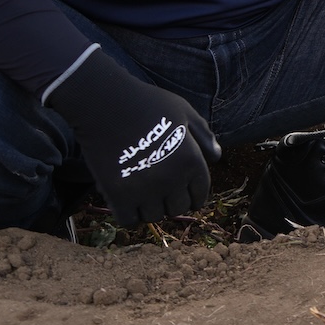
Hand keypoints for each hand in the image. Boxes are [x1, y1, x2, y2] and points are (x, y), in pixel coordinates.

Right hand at [44, 48, 219, 227]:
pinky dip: (130, 215)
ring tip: (145, 196)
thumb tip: (217, 156)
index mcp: (191, 161)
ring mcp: (144, 189)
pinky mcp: (117, 194)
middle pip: (178, 209)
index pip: (201, 193)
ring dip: (151, 209)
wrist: (106, 104)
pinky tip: (127, 202)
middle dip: (173, 202)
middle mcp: (172, 180)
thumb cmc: (148, 104)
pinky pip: (129, 220)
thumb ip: (203, 136)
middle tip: (163, 194)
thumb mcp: (185, 113)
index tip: (186, 194)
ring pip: (154, 217)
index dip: (195, 196)